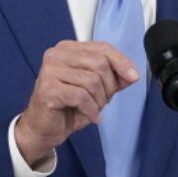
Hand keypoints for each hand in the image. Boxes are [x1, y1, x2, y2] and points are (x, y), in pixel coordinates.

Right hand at [14, 40, 139, 165]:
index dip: (121, 62)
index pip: (102, 48)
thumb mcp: (96, 90)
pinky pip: (81, 96)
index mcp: (68, 49)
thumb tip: (132, 74)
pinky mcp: (48, 88)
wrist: (44, 129)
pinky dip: (91, 109)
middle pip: (99, 63)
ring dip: (99, 100)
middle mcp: (56, 55)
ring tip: (94, 109)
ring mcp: (50, 70)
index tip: (133, 77)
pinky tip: (89, 115)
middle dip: (109, 86)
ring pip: (92, 80)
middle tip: (104, 101)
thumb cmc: (68, 107)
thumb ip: (113, 79)